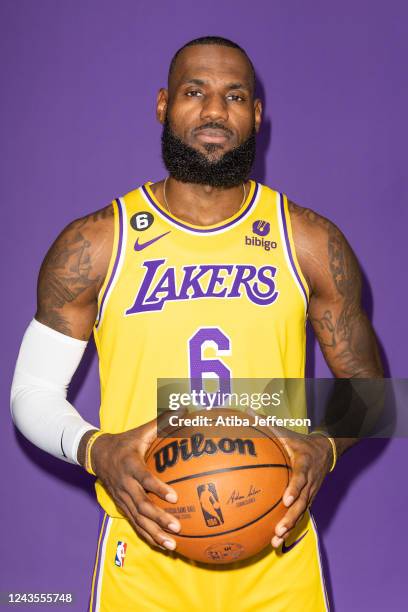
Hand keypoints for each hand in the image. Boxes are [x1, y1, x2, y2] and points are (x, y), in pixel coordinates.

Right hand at [90, 418, 180, 550]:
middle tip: (177, 527)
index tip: (173, 496)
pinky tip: (163, 546)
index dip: (157, 488)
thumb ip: (163, 421)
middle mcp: (125, 485)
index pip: (144, 478)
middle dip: (159, 518)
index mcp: (130, 465)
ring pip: (138, 520)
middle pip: (141, 505)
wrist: (96, 455)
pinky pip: (136, 524)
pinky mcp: (122, 507)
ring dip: (155, 533)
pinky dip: (148, 536)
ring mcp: (123, 498)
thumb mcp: (141, 431)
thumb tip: (184, 409)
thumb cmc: (125, 442)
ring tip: (173, 545)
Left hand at [271, 430, 332, 547]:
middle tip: (278, 529)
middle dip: (290, 517)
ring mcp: (311, 492)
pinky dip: (290, 528)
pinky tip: (275, 541)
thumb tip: (246, 411)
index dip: (295, 488)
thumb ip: (266, 424)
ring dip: (289, 527)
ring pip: (301, 512)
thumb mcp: (286, 432)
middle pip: (302, 502)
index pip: (300, 477)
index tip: (286, 499)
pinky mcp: (308, 500)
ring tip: (276, 539)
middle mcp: (310, 481)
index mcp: (304, 463)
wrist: (325, 452)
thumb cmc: (299, 442)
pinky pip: (299, 515)